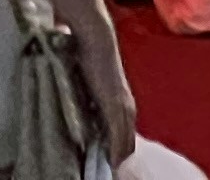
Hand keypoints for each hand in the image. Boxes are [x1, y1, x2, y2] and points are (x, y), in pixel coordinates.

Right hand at [80, 34, 140, 169]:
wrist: (96, 41)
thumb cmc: (90, 60)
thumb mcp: (91, 88)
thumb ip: (89, 103)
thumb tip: (81, 116)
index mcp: (122, 106)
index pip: (123, 137)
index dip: (115, 151)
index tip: (105, 164)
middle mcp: (128, 109)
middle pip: (127, 145)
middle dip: (118, 158)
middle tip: (108, 172)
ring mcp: (124, 109)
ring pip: (125, 144)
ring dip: (117, 159)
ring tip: (108, 172)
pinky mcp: (116, 107)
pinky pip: (118, 137)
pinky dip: (115, 152)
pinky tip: (111, 164)